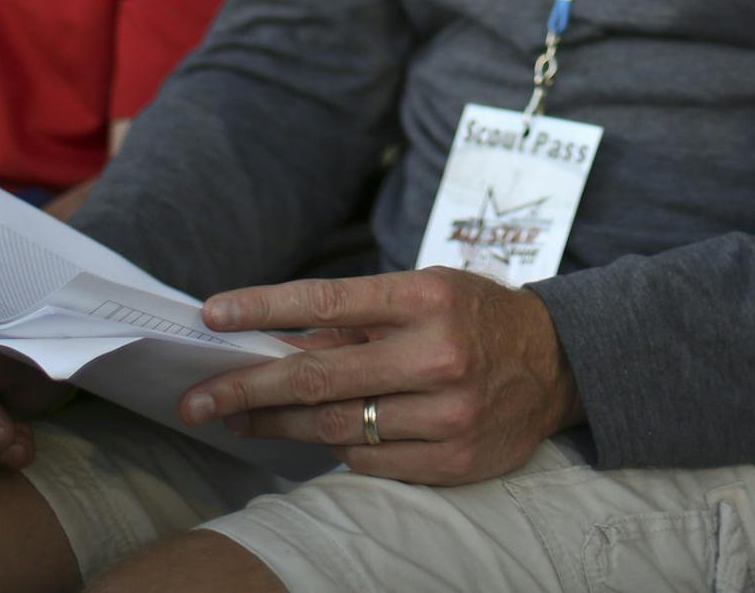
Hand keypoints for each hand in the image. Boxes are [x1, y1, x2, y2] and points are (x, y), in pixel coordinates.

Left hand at [183, 269, 580, 486]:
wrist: (559, 364)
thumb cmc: (478, 317)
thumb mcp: (427, 293)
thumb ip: (360, 318)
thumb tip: (279, 340)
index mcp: (428, 297)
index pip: (328, 301)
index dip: (263, 308)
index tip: (212, 315)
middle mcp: (437, 353)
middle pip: (319, 375)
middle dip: (247, 388)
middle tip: (196, 398)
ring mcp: (446, 413)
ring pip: (336, 426)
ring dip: (278, 424)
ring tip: (239, 420)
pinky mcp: (451, 461)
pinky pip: (368, 460)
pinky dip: (337, 446)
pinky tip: (320, 434)